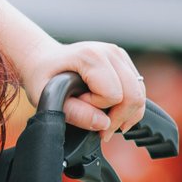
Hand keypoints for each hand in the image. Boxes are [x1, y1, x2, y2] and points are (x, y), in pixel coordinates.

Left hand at [24, 40, 146, 132]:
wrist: (42, 58)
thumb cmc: (42, 76)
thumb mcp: (47, 97)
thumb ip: (74, 113)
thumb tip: (103, 124)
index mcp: (91, 56)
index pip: (113, 95)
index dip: (97, 107)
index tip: (78, 103)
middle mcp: (110, 51)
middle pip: (134, 96)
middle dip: (118, 118)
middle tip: (100, 129)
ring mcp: (119, 54)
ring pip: (140, 95)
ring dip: (125, 115)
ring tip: (104, 121)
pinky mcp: (124, 61)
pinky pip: (138, 91)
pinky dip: (128, 107)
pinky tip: (111, 112)